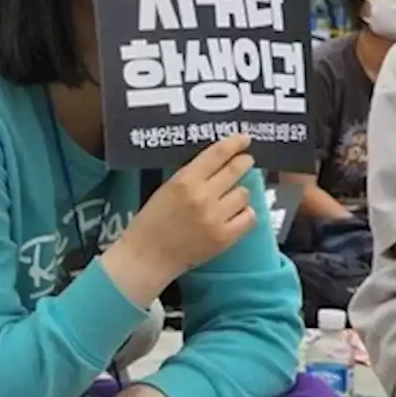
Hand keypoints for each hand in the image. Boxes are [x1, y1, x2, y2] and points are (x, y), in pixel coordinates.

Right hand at [103, 134, 256, 303]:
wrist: (146, 257)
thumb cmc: (151, 222)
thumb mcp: (165, 190)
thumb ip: (190, 177)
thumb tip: (218, 163)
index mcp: (184, 181)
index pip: (217, 154)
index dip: (234, 143)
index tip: (244, 139)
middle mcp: (202, 196)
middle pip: (236, 170)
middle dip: (244, 163)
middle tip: (246, 161)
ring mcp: (215, 217)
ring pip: (244, 193)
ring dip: (238, 194)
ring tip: (229, 198)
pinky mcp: (225, 237)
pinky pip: (248, 217)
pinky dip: (243, 214)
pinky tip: (233, 215)